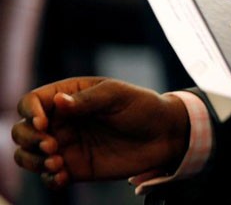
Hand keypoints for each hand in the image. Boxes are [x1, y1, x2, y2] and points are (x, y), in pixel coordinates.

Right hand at [11, 77, 188, 188]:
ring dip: (33, 161)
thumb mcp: (118, 95)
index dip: (30, 112)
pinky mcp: (74, 167)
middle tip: (52, 145)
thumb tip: (58, 102)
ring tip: (56, 163)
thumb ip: (89, 99)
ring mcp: (66, 144)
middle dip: (28, 139)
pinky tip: (62, 177)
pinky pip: (49, 176)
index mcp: (69, 96)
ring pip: (28, 154)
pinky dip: (48, 179)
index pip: (33, 101)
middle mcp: (62, 121)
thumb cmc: (142, 106)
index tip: (43, 123)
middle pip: (22, 130)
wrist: (164, 134)